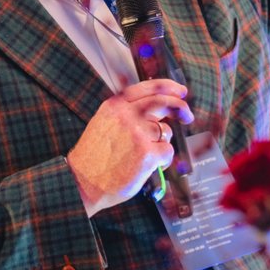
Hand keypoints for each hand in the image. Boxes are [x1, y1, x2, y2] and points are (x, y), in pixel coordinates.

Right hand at [67, 79, 194, 216]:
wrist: (82, 183)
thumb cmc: (94, 157)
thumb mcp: (104, 123)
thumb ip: (127, 113)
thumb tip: (157, 110)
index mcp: (115, 106)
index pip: (148, 87)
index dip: (168, 87)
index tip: (180, 91)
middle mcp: (127, 115)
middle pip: (163, 103)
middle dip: (180, 107)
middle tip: (187, 116)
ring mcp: (138, 134)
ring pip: (166, 132)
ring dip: (161, 144)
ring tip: (144, 157)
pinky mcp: (147, 154)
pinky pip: (167, 152)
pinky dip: (163, 160)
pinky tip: (149, 166)